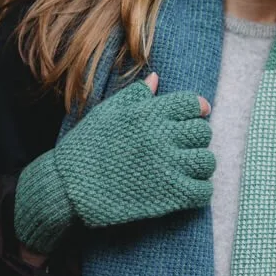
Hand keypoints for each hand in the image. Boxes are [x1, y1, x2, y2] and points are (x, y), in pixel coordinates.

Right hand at [14, 71, 214, 253]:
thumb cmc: (85, 148)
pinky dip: (200, 191)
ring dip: (201, 164)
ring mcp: (168, 167)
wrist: (68, 188)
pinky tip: (189, 189)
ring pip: (207, 161)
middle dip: (198, 137)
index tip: (198, 114)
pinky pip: (202, 191)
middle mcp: (162, 137)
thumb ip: (134, 95)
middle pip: (202, 132)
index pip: (191, 103)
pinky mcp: (169, 196)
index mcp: (148, 114)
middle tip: (187, 145)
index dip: (198, 108)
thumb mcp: (106, 113)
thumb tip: (156, 78)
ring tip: (189, 168)